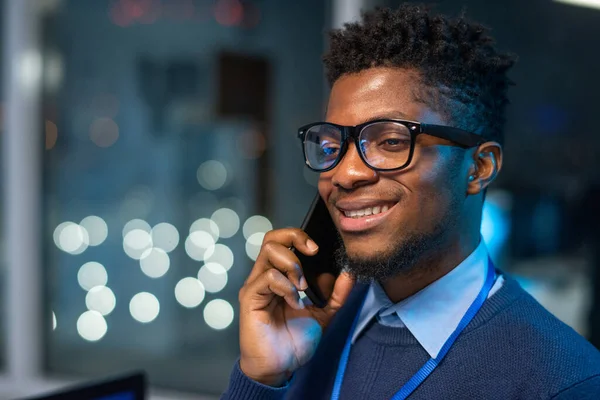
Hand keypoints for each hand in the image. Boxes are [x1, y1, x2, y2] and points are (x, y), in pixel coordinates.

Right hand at [238, 228, 354, 386]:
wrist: (279, 367)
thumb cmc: (294, 340)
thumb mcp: (323, 314)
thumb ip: (336, 294)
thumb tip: (349, 273)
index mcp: (279, 275)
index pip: (282, 240)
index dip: (299, 236)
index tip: (318, 249)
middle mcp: (264, 275)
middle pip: (272, 238)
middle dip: (295, 239)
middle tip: (312, 254)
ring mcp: (256, 285)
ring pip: (269, 251)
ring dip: (293, 265)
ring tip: (303, 287)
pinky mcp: (250, 297)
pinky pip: (267, 277)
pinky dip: (286, 287)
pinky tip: (294, 303)